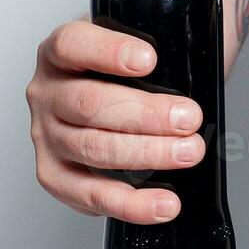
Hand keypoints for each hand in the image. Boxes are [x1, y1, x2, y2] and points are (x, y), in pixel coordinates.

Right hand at [25, 19, 205, 224]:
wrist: (112, 100)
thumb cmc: (127, 74)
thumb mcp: (139, 44)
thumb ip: (160, 44)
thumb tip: (201, 60)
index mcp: (59, 52)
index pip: (73, 45)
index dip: (108, 52)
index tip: (150, 61)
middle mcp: (47, 93)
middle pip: (88, 104)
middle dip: (146, 114)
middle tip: (188, 119)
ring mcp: (48, 136)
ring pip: (92, 149)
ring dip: (147, 155)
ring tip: (187, 153)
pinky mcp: (56, 176)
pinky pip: (91, 196)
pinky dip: (132, 204)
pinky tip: (164, 202)